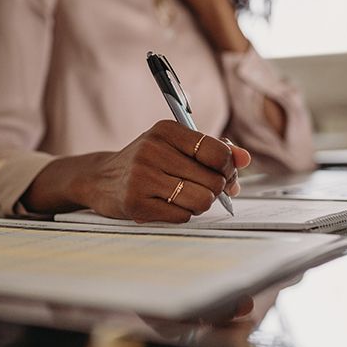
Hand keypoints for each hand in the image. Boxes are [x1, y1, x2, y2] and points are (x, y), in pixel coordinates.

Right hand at [22, 120, 250, 222]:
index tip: (223, 172)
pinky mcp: (136, 204)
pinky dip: (182, 214)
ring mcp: (142, 178)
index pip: (217, 152)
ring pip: (201, 200)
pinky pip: (182, 216)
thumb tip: (245, 159)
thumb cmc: (148, 161)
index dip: (228, 167)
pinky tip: (166, 204)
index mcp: (166, 130)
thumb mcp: (176, 146)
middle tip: (202, 187)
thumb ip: (214, 150)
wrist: (102, 179)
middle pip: (213, 181)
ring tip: (185, 197)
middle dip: (215, 189)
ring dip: (200, 203)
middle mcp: (152, 150)